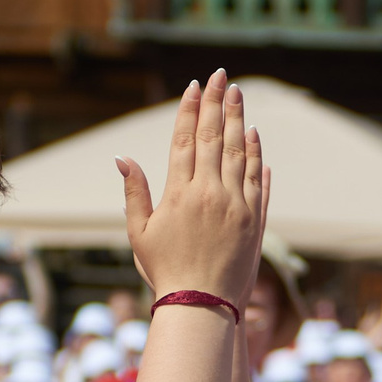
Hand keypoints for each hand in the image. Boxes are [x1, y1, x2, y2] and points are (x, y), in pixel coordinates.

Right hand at [118, 71, 269, 308]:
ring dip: (239, 120)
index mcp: (179, 194)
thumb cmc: (165, 271)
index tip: (195, 86)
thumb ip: (134, 193)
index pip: (184, 140)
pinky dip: (256, 155)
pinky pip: (257, 180)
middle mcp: (210, 193)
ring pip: (239, 152)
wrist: (203, 306)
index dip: (190, 110)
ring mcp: (236, 205)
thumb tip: (123, 158)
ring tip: (238, 95)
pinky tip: (254, 135)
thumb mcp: (140, 233)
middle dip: (218, 103)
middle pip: (214, 137)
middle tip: (222, 76)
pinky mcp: (255, 220)